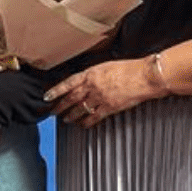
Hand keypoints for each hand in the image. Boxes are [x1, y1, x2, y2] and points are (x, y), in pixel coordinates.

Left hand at [44, 57, 163, 126]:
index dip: (56, 90)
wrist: (144, 76)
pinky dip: (86, 122)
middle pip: (71, 98)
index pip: (68, 83)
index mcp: (91, 73)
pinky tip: (82, 125)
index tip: (47, 96)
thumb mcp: (107, 66)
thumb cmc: (129, 68)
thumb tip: (86, 80)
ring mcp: (100, 98)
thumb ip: (94, 74)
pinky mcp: (110, 107)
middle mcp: (93, 86)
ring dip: (71, 115)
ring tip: (65, 119)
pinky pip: (94, 117)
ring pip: (80, 109)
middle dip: (60, 106)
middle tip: (52, 111)